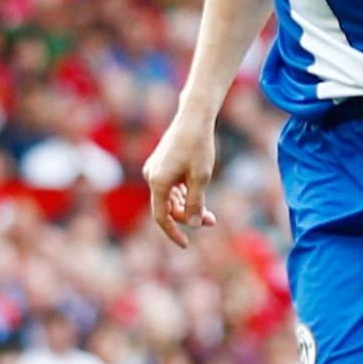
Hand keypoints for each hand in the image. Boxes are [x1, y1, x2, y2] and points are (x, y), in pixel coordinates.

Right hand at [141, 119, 218, 249]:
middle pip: (167, 208)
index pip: (161, 217)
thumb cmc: (198, 146)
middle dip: (187, 217)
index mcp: (158, 182)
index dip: (173, 233)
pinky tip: (198, 194)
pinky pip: (169, 187)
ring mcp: (154, 170)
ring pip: (169, 198)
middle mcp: (151, 177)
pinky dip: (183, 194)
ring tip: (209, 213)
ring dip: (187, 206)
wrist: (193, 118)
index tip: (186, 245)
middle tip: (211, 221)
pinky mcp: (160, 165)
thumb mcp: (201, 178)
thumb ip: (195, 203)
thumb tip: (191, 224)